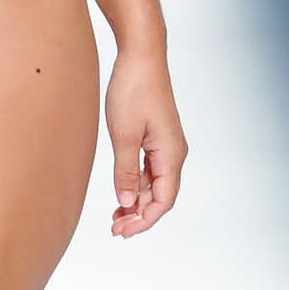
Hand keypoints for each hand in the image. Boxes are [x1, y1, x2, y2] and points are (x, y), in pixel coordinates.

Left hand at [105, 51, 185, 237]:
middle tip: (115, 230)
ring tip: (114, 218)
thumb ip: (124, 173)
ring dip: (136, 202)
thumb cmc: (132, 91)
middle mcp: (173, 153)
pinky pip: (148, 170)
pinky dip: (134, 185)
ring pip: (153, 185)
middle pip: (160, 196)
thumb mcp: (123, 136)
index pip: (163, 200)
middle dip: (139, 216)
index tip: (123, 232)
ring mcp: (165, 145)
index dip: (145, 221)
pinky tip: (120, 194)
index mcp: (171, 154)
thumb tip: (126, 204)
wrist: (140, 56)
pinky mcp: (156, 137)